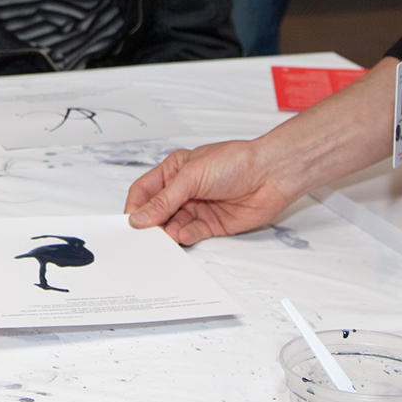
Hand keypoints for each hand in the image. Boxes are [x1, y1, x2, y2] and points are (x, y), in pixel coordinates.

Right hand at [124, 139, 301, 244]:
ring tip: (162, 240)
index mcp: (174, 171)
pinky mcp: (212, 225)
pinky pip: (191, 234)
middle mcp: (183, 191)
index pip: (144, 191)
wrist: (271, 174)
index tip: (129, 222)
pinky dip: (184, 238)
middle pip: (156, 212)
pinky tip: (182, 237)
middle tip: (142, 238)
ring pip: (172, 226)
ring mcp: (197, 208)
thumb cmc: (235, 162)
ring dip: (167, 234)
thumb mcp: (191, 176)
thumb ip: (164, 200)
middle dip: (149, 224)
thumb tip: (139, 217)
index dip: (135, 206)